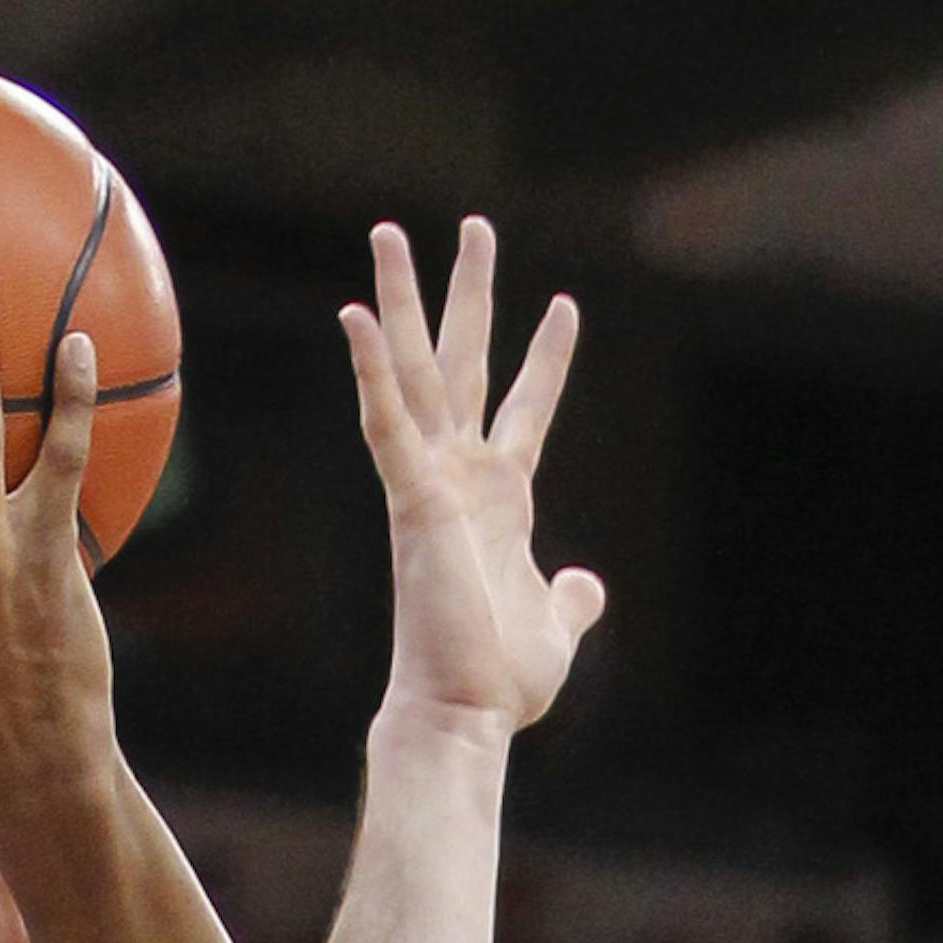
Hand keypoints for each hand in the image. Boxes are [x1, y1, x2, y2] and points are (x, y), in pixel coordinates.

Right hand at [346, 218, 604, 743]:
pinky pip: (385, 421)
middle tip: (473, 227)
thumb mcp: (556, 628)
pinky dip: (369, 368)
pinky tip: (355, 310)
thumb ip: (571, 597)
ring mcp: (430, 482)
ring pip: (415, 371)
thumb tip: (587, 585)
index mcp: (497, 501)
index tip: (564, 306)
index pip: (525, 409)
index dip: (546, 359)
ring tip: (392, 230)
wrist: (463, 716)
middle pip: (462, 363)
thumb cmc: (498, 682)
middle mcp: (459, 478)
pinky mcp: (411, 498)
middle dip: (468, 293)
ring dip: (405, 300)